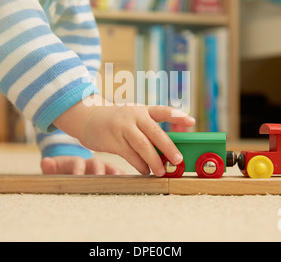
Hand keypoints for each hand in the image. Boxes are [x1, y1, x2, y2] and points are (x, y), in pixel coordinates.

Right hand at [53, 94, 195, 176]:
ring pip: (143, 146)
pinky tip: (144, 169)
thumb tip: (168, 148)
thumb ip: (148, 127)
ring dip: (154, 161)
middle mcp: (133, 116)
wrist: (88, 117)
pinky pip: (130, 155)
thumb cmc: (116, 120)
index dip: (178, 116)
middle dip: (169, 148)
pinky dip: (139, 164)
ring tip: (161, 171)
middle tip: (178, 160)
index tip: (192, 121)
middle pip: (155, 132)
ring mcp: (122, 127)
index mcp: (142, 109)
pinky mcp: (112, 140)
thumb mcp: (133, 116)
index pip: (162, 111)